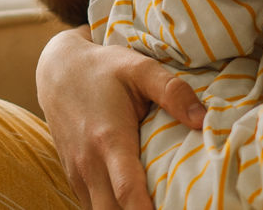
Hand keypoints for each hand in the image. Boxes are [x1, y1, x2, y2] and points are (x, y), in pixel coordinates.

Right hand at [36, 26, 206, 208]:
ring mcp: (78, 173)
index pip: (127, 191)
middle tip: (172, 207)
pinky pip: (92, 207)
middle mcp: (89, 162)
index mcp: (110, 138)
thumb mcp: (139, 68)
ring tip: (156, 206)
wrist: (58, 71)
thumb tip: (203, 119)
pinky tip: (134, 204)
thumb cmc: (104, 69)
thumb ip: (172, 91)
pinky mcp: (74, 177)